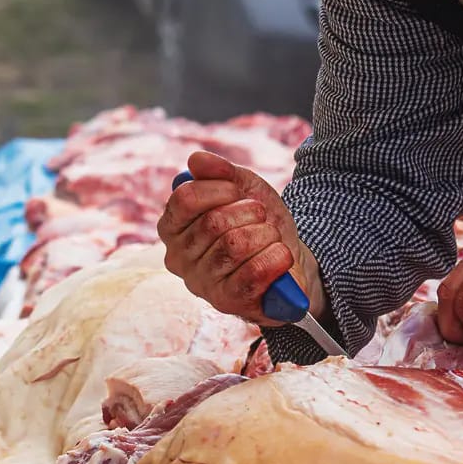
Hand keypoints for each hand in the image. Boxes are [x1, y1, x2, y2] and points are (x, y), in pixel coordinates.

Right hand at [157, 150, 322, 322]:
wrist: (289, 260)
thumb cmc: (258, 224)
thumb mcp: (245, 189)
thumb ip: (221, 172)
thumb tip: (195, 160)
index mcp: (174, 227)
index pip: (185, 199)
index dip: (219, 188)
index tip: (239, 190)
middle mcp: (178, 258)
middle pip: (213, 223)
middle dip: (250, 212)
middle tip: (262, 216)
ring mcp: (201, 283)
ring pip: (234, 246)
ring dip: (265, 234)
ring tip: (272, 237)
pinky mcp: (227, 303)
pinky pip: (253, 273)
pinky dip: (276, 258)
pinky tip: (281, 256)